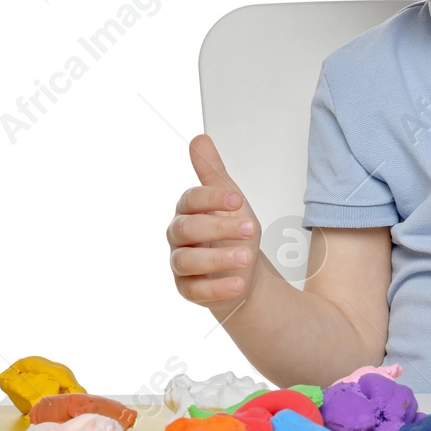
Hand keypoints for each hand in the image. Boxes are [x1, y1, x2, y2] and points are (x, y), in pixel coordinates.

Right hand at [167, 134, 263, 310]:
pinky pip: (195, 291)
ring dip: (217, 259)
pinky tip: (238, 284)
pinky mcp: (187, 289)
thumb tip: (199, 139)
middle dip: (218, 228)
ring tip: (246, 257)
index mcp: (187, 210)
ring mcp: (180, 264)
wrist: (243, 270)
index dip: (213, 199)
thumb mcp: (230, 199)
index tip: (239, 200)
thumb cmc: (233, 231)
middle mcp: (179, 236)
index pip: (191, 200)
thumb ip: (213, 172)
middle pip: (186, 229)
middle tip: (251, 229)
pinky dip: (217, 288)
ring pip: (187, 261)